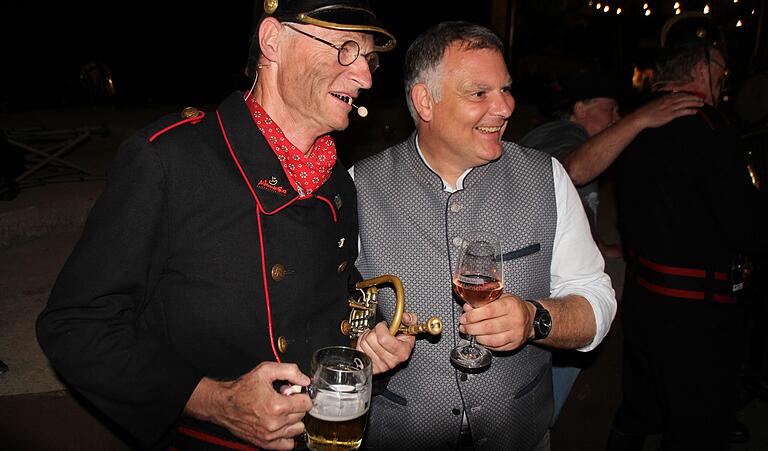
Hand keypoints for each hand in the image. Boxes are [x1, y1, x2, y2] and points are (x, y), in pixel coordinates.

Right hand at [187, 362, 311, 449]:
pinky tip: (280, 424)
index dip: (301, 395)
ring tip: (280, 411)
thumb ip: (289, 371)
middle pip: (302, 415)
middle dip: (295, 405)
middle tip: (283, 399)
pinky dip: (287, 435)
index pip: (306, 403)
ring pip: (297, 429)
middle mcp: (274, 423)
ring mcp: (270, 435)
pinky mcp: (266, 443)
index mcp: (276, 406)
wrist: (223, 405)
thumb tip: (304, 380)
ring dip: (292, 419)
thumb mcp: (265, 371)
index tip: (293, 393)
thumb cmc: (242, 389)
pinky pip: (288, 445)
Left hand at [356, 312, 416, 373]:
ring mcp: (380, 365)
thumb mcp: (410, 330)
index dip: (381, 328)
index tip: (384, 326)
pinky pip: (359, 349)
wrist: (399, 354)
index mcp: (401, 352)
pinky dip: (362, 342)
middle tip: (380, 332)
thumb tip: (405, 317)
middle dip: (374, 331)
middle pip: (371, 339)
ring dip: (368, 336)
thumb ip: (410, 320)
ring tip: (376, 337)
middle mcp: (390, 361)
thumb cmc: (403, 342)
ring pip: (364, 343)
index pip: (383, 338)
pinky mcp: (371, 367)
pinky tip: (370, 343)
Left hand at [459, 294, 533, 351]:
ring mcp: (516, 334)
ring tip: (470, 333)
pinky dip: (485, 344)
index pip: (489, 311)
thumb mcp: (501, 298)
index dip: (473, 316)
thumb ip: (484, 302)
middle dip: (472, 328)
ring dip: (477, 337)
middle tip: (464, 326)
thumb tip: (467, 308)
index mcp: (511, 305)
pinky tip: (480, 339)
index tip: (464, 317)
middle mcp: (515, 320)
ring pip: (492, 340)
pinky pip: (497, 347)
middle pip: (489, 327)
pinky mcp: (515, 345)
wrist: (530, 318)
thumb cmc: (513, 306)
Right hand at [631, 92, 703, 128]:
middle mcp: (669, 100)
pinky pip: (683, 111)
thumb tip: (670, 94)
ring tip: (701, 104)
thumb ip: (664, 98)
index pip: (680, 94)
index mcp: (666, 97)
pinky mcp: (670, 115)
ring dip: (695, 103)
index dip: (689, 94)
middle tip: (701, 99)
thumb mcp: (655, 101)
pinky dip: (690, 110)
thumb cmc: (647, 110)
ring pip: (685, 103)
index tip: (694, 95)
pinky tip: (695, 111)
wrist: (641, 116)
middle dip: (694, 98)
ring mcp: (670, 107)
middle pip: (685, 97)